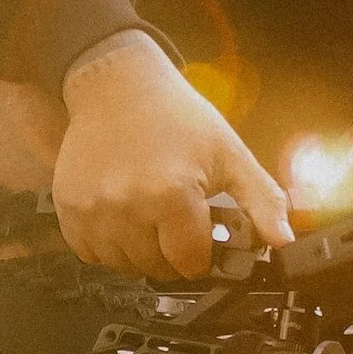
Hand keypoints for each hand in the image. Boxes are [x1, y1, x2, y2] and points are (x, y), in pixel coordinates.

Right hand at [51, 33, 291, 277]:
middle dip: (171, 254)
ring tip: (149, 219)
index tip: (201, 239)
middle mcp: (128, 206)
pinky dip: (107, 247)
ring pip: (122, 265)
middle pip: (155, 267)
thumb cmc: (175, 116)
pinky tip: (121, 219)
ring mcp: (93, 209)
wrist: (116, 86)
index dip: (201, 255)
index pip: (190, 262)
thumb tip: (284, 241)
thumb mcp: (229, 152)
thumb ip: (262, 200)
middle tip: (176, 223)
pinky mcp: (68, 207)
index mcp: (172, 194)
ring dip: (139, 253)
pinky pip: (88, 252)